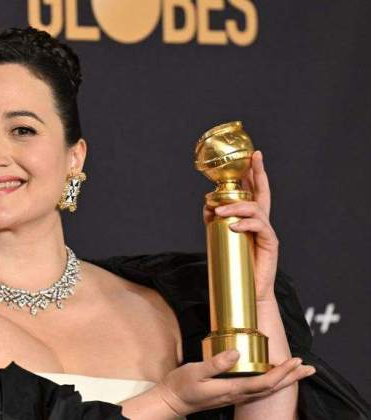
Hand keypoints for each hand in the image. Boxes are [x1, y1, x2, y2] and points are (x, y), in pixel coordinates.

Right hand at [155, 350, 315, 416]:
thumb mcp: (195, 371)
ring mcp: (235, 396)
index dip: (282, 372)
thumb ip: (215, 363)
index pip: (264, 382)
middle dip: (291, 377)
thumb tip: (236, 352)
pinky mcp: (230, 394)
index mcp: (231, 388)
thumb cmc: (181, 385)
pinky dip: (270, 381)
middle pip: (271, 388)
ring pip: (266, 390)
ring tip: (297, 371)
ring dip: (285, 380)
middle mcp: (237, 394)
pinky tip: (272, 376)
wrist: (171, 401)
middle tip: (308, 367)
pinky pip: (257, 389)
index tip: (295, 360)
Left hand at [202, 150, 278, 302]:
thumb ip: (215, 220)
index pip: (254, 191)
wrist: (249, 290)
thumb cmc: (236, 263)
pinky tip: (233, 226)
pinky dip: (245, 224)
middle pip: (263, 192)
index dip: (254, 173)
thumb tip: (207, 204)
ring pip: (256, 209)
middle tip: (254, 157)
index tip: (252, 155)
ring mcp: (267, 231)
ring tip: (218, 210)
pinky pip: (259, 228)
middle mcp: (262, 221)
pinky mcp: (270, 244)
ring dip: (236, 206)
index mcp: (252, 218)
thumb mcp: (221, 237)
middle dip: (259, 173)